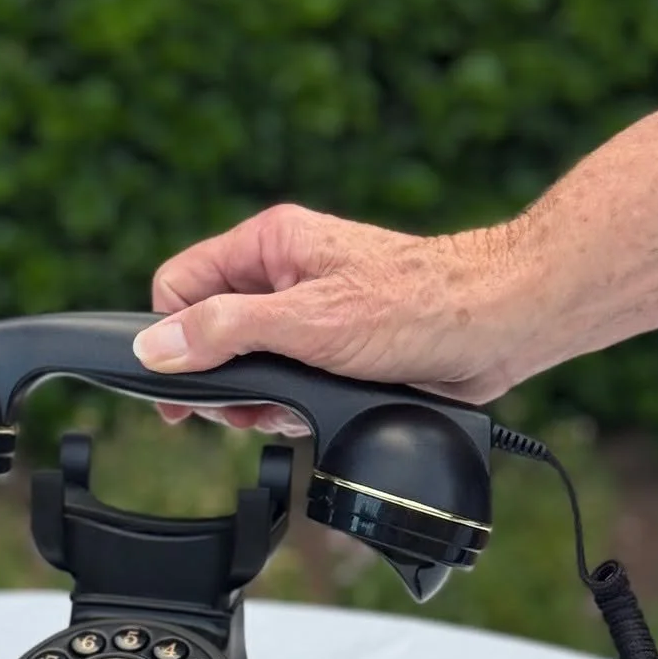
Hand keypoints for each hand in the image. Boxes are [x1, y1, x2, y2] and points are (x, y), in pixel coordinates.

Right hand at [134, 203, 528, 430]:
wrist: (501, 325)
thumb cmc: (418, 306)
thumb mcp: (307, 322)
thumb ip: (225, 332)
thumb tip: (156, 347)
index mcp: (269, 246)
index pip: (179, 284)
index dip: (168, 339)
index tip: (175, 389)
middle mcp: (285, 274)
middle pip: (209, 331)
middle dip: (219, 380)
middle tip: (237, 412)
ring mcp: (311, 312)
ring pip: (249, 364)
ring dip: (258, 399)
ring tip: (286, 410)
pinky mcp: (336, 348)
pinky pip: (287, 381)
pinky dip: (291, 404)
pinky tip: (315, 412)